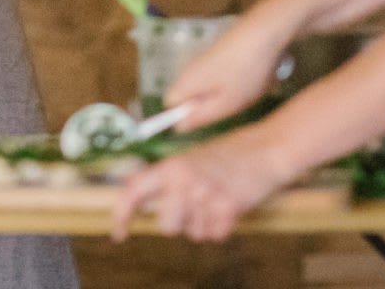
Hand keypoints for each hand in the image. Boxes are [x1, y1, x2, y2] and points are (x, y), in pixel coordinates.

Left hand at [110, 123, 297, 242]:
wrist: (266, 149)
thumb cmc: (228, 153)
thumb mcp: (190, 157)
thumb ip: (166, 176)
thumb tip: (135, 189)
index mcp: (172, 166)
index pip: (134, 191)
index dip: (121, 214)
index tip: (118, 232)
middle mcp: (185, 181)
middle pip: (167, 227)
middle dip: (179, 222)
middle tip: (193, 207)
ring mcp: (207, 196)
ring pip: (193, 233)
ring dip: (203, 224)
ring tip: (215, 200)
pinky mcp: (228, 210)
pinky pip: (215, 236)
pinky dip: (221, 227)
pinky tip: (228, 206)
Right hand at [165, 6, 299, 128]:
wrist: (265, 32)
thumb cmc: (245, 72)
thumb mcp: (226, 103)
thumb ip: (200, 116)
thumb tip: (178, 127)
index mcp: (186, 81)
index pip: (169, 103)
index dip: (182, 115)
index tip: (204, 118)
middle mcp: (189, 67)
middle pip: (188, 93)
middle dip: (205, 104)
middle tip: (228, 106)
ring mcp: (204, 57)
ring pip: (205, 84)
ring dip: (220, 93)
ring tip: (243, 93)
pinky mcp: (219, 50)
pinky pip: (217, 73)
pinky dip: (230, 80)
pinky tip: (250, 78)